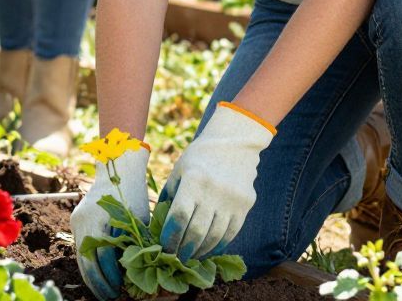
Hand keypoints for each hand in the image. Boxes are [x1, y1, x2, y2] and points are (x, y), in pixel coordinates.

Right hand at [73, 145, 150, 300]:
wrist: (116, 167)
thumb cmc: (134, 192)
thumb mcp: (140, 218)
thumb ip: (139, 243)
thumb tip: (143, 272)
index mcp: (100, 219)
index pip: (105, 257)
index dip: (113, 276)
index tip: (123, 290)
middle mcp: (83, 222)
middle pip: (88, 262)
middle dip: (99, 284)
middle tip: (111, 298)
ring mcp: (76, 222)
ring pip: (81, 259)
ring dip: (92, 278)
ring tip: (105, 292)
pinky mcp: (76, 223)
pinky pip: (81, 250)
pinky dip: (89, 265)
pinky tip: (100, 276)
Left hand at [160, 103, 273, 259]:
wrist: (235, 143)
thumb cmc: (199, 157)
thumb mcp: (179, 171)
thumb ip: (168, 197)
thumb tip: (156, 226)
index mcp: (194, 180)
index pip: (179, 217)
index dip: (170, 237)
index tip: (164, 247)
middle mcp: (214, 191)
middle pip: (196, 231)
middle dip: (183, 249)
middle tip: (175, 258)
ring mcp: (232, 199)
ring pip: (214, 236)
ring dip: (200, 251)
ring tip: (190, 256)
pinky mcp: (245, 205)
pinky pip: (231, 233)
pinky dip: (217, 245)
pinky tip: (208, 249)